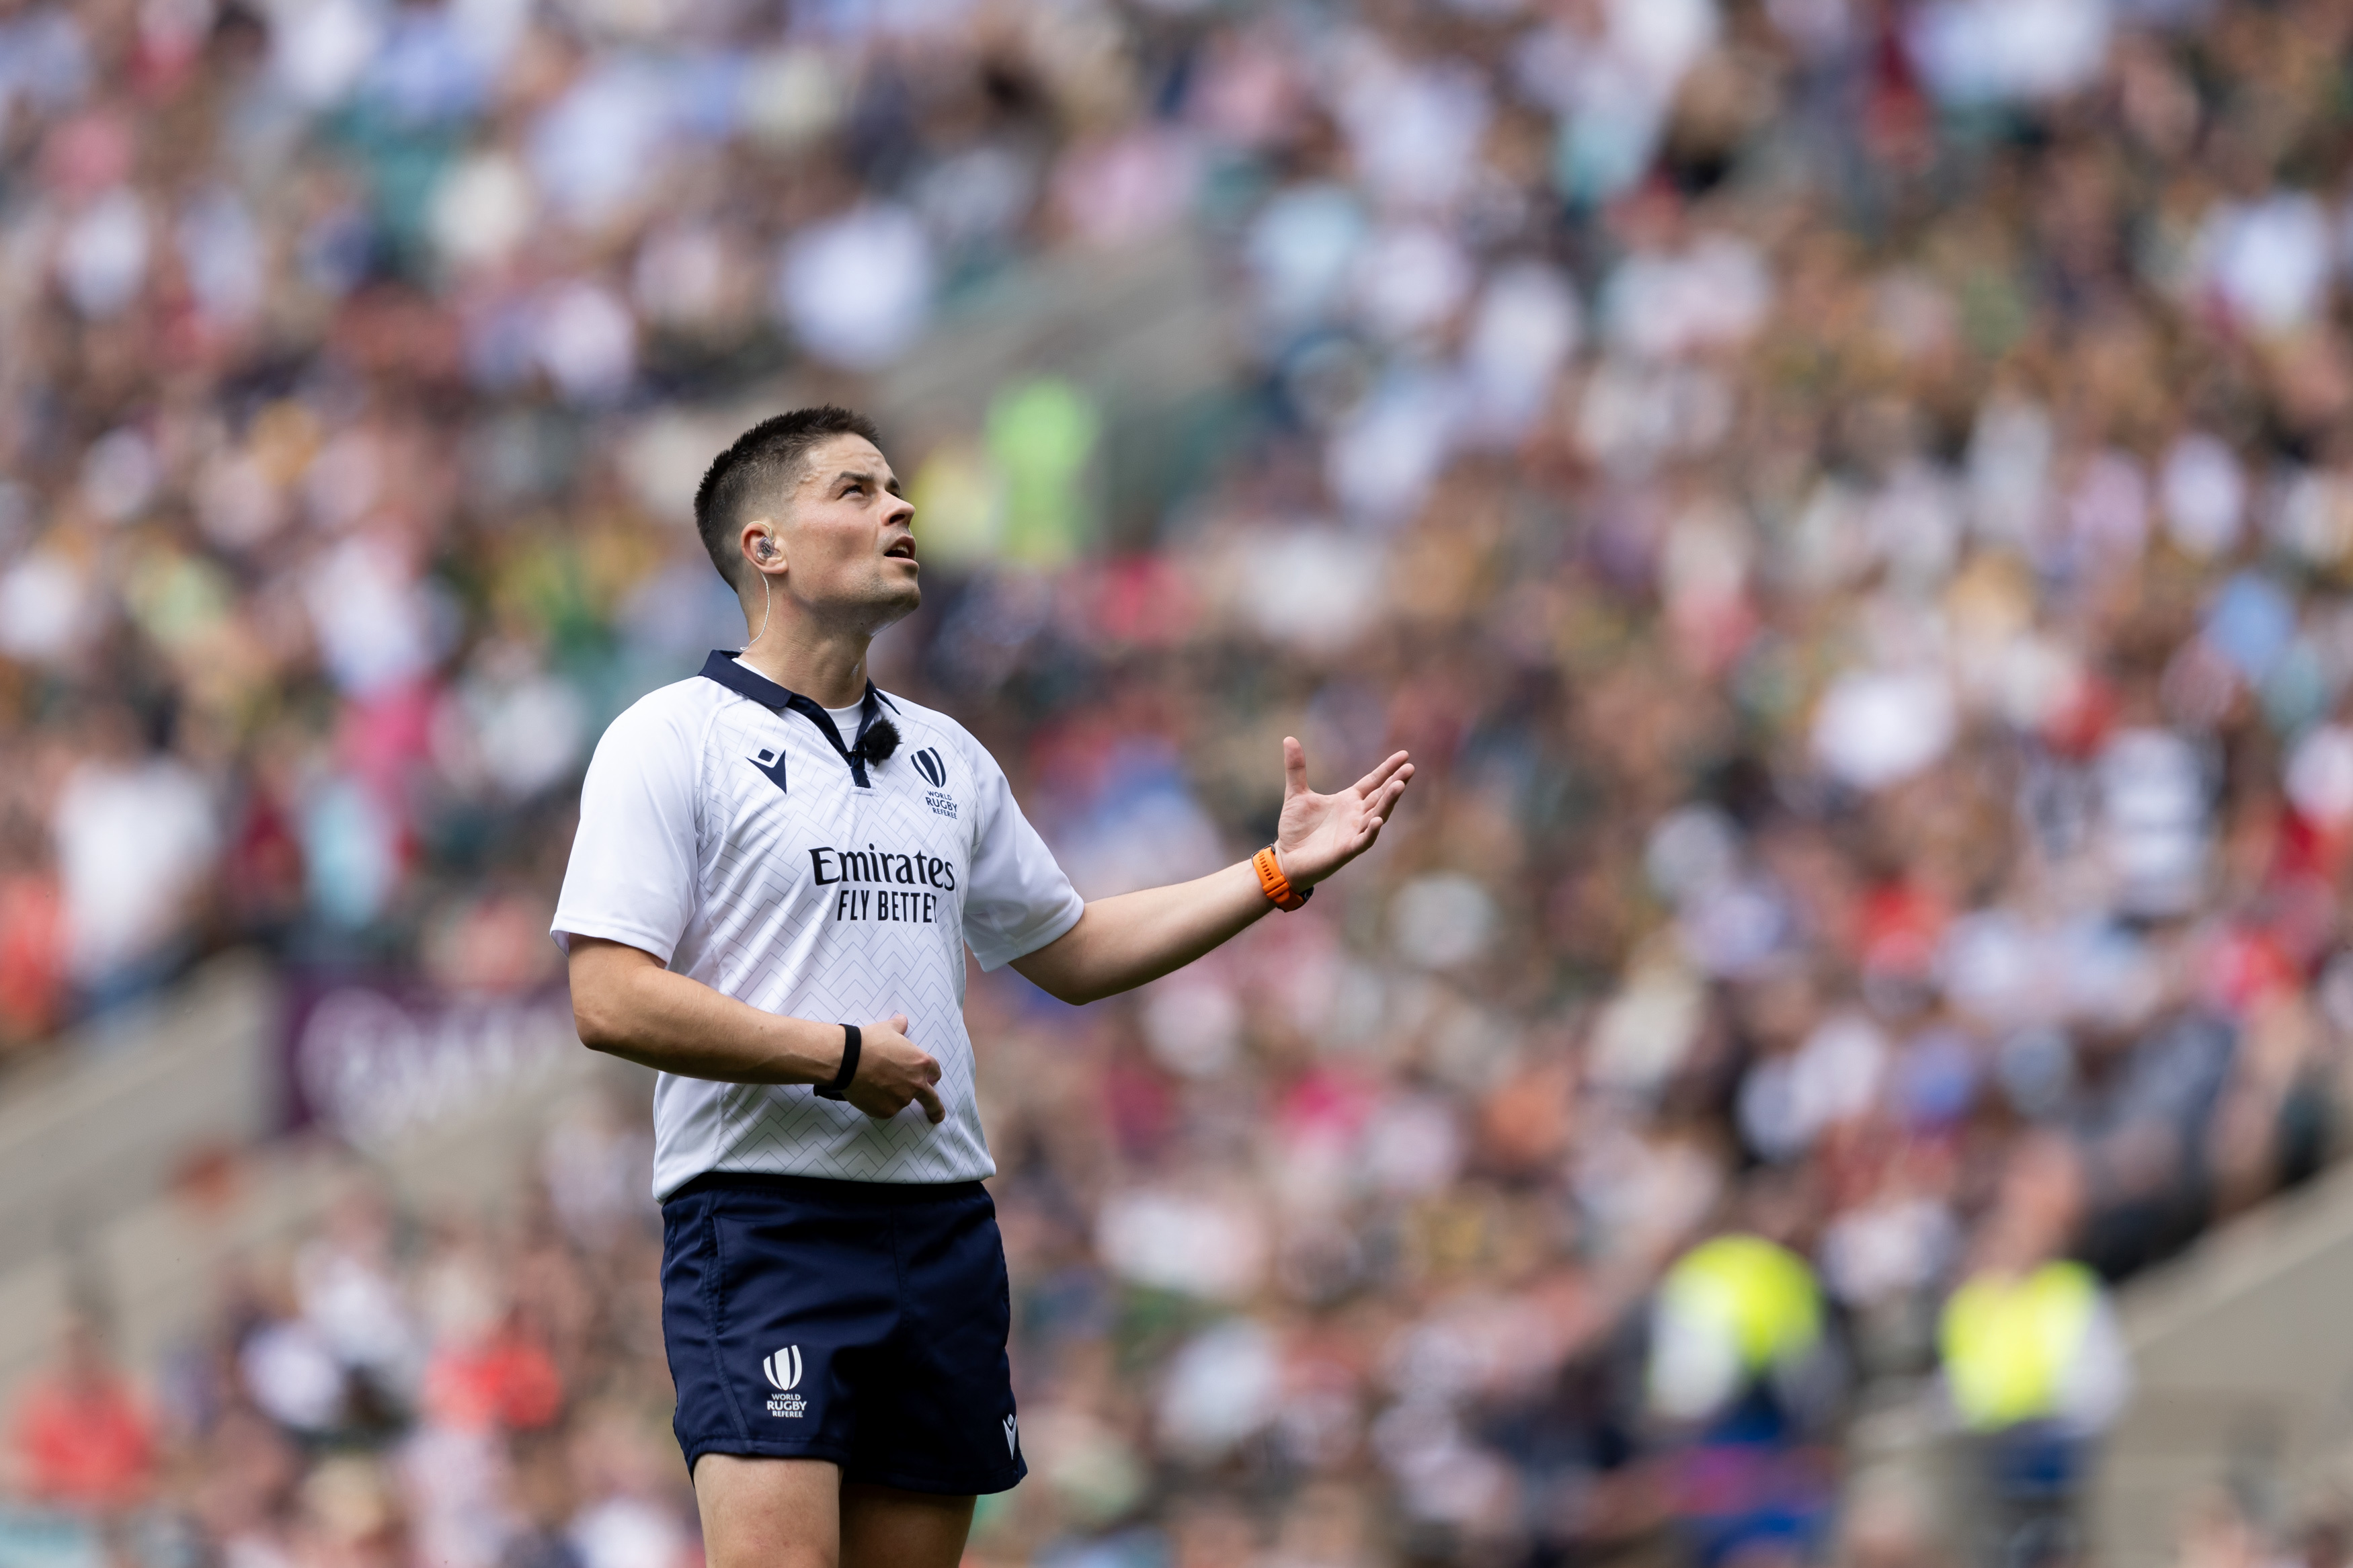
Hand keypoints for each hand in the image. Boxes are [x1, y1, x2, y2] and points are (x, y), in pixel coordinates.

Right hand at [845, 1014, 944, 1123]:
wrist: (848, 1060)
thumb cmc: (869, 1042)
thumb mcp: (887, 1029)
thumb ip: (899, 1027)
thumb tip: (902, 1020)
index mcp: (921, 1063)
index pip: (934, 1072)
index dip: (931, 1075)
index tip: (929, 1079)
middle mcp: (916, 1084)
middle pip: (932, 1100)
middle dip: (936, 1109)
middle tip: (937, 1115)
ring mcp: (902, 1100)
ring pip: (902, 1101)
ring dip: (895, 1096)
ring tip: (876, 1084)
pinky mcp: (886, 1112)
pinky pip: (886, 1109)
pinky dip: (879, 1103)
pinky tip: (868, 1093)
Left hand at [1273, 738, 1413, 887]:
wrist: (1287, 857)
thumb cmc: (1296, 828)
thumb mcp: (1296, 793)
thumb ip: (1296, 768)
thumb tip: (1289, 738)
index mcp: (1348, 801)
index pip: (1373, 782)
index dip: (1387, 769)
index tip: (1404, 755)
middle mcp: (1356, 815)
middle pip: (1380, 797)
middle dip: (1395, 783)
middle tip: (1410, 768)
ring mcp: (1353, 833)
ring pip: (1377, 815)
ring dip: (1388, 802)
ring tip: (1399, 786)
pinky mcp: (1346, 850)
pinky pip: (1363, 840)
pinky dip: (1371, 831)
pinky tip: (1377, 820)